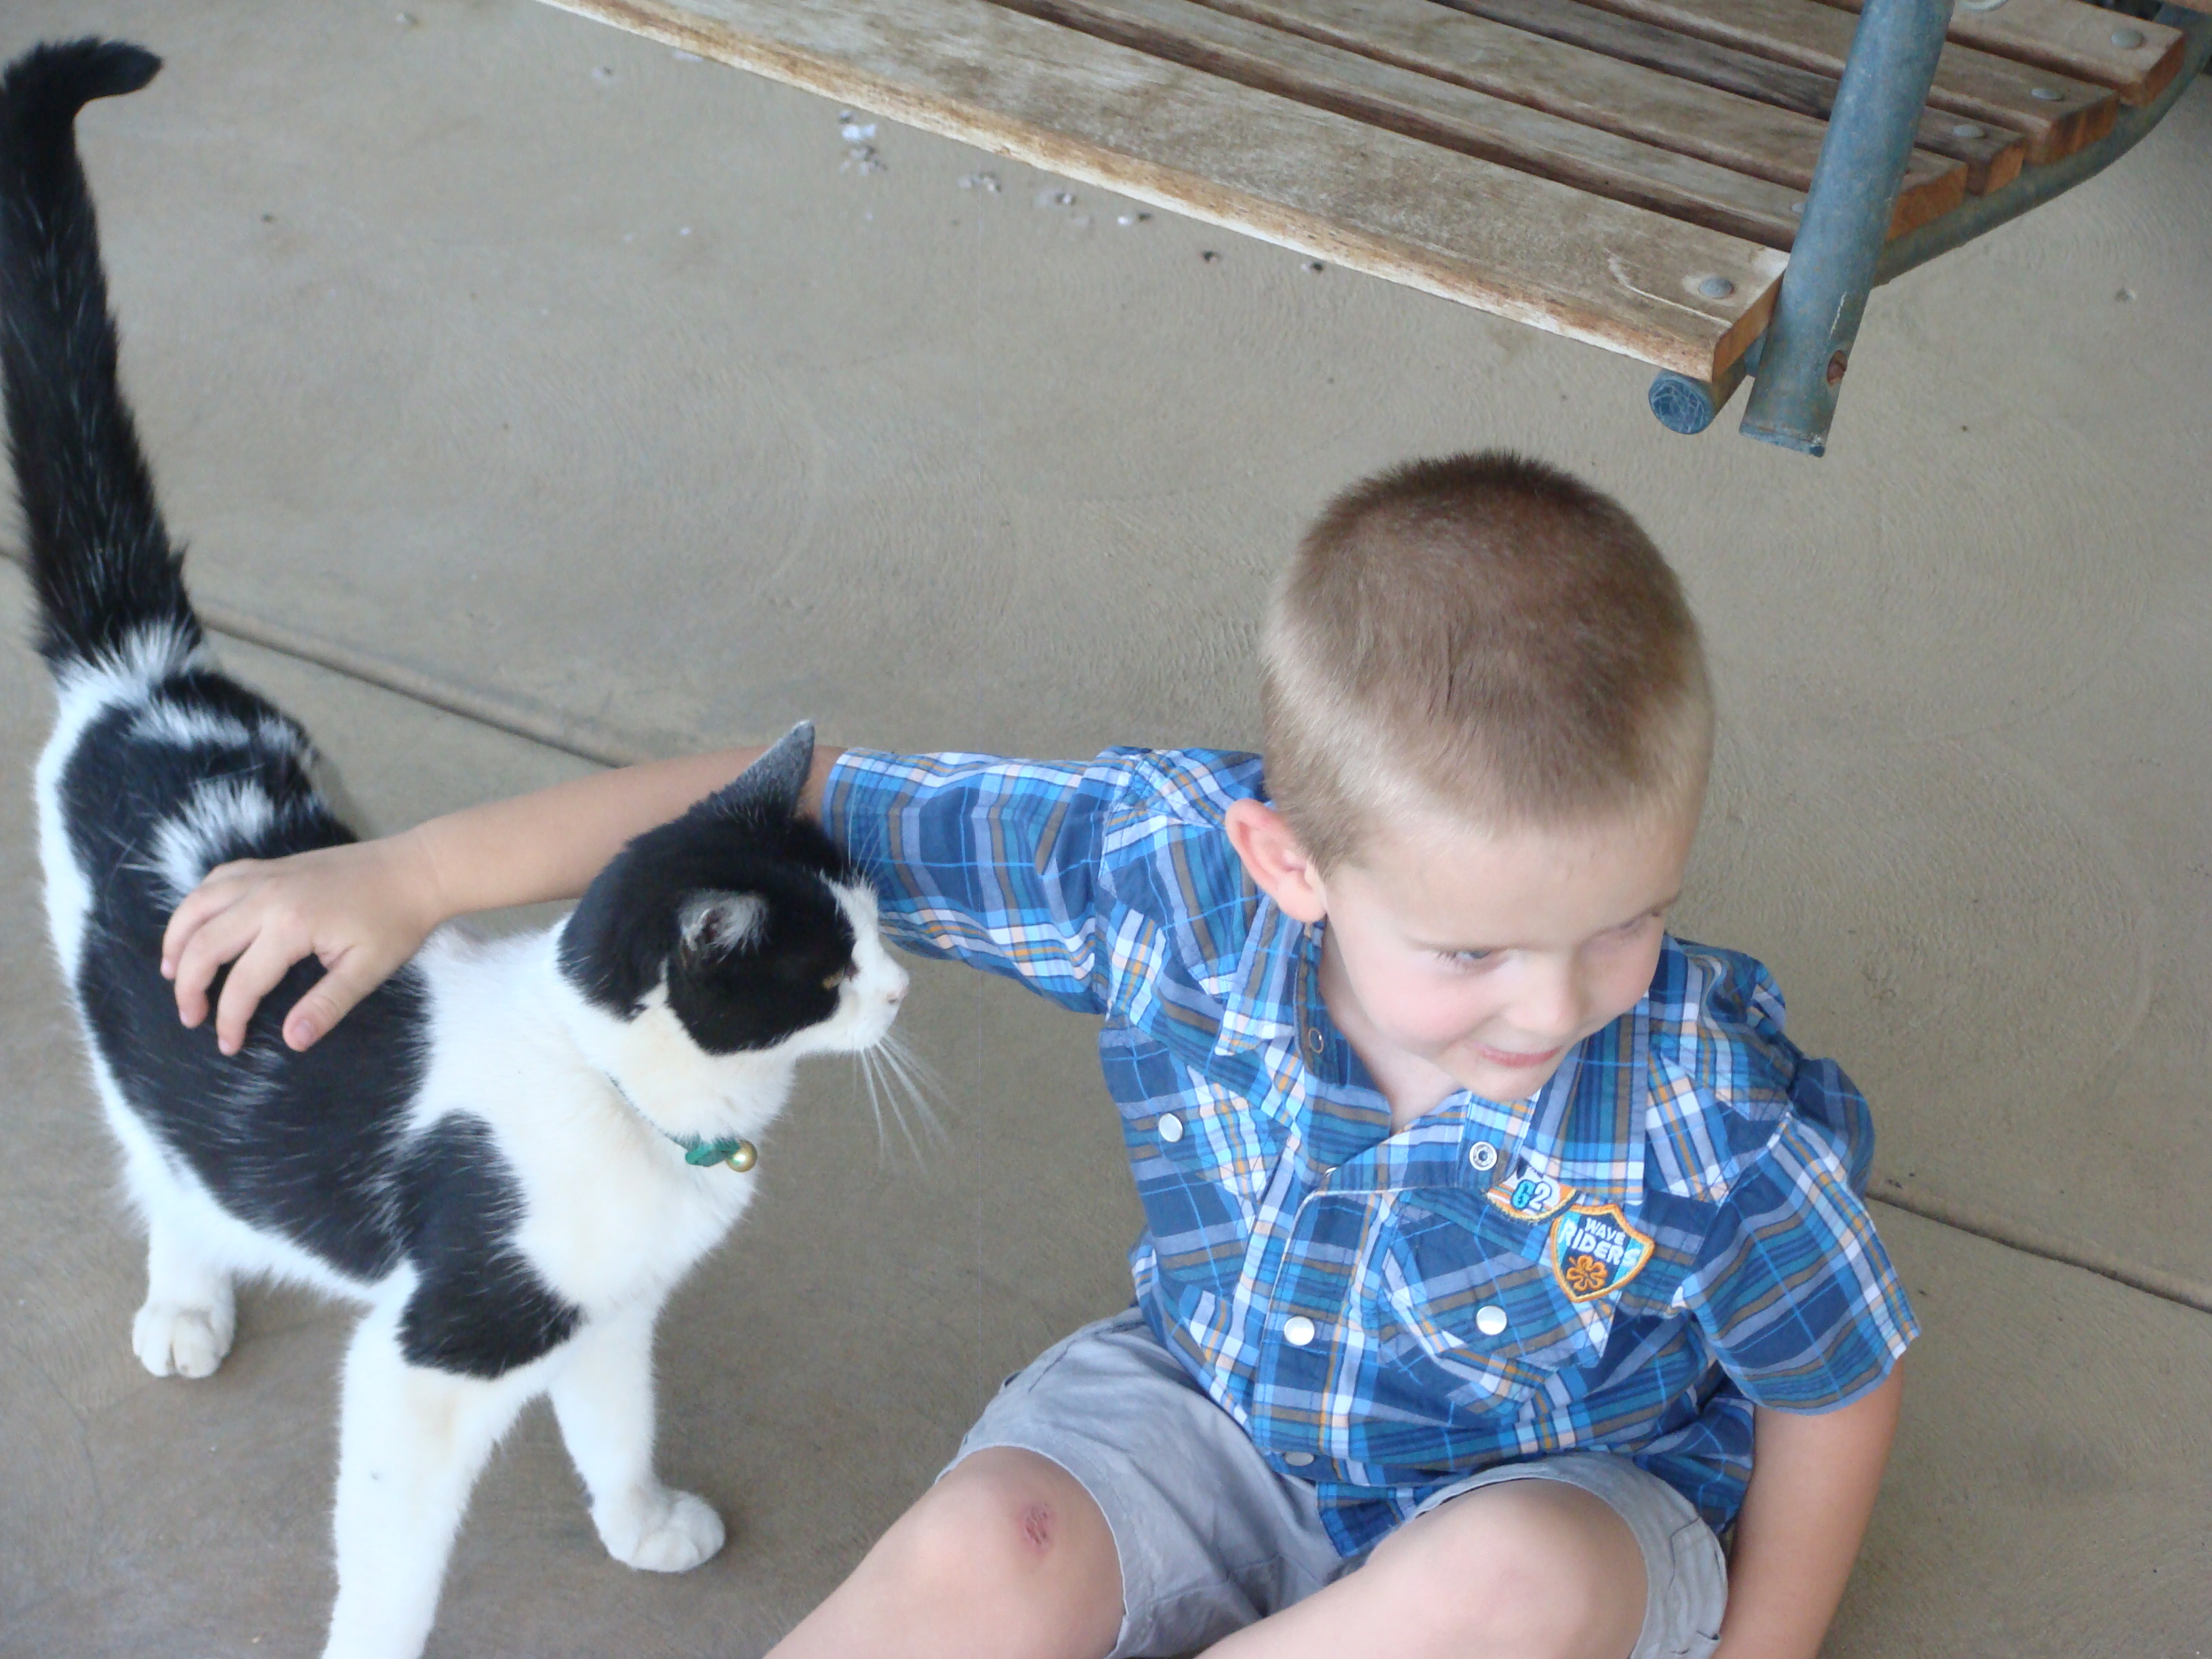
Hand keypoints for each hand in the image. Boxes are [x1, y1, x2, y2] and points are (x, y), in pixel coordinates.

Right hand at [160, 830, 445, 1055]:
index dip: (228, 1019)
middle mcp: (267, 896)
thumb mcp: (368, 969)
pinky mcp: (271, 865)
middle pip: (204, 944)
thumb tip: (292, 1041)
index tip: (228, 1045)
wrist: (417, 869)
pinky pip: (218, 880)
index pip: (241, 983)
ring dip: (177, 940)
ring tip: (171, 973)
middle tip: (190, 1017)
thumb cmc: (397, 920)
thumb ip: (327, 1005)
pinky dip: (197, 904)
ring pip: (199, 906)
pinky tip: (197, 925)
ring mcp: (266, 875)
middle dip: (188, 986)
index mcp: (290, 925)